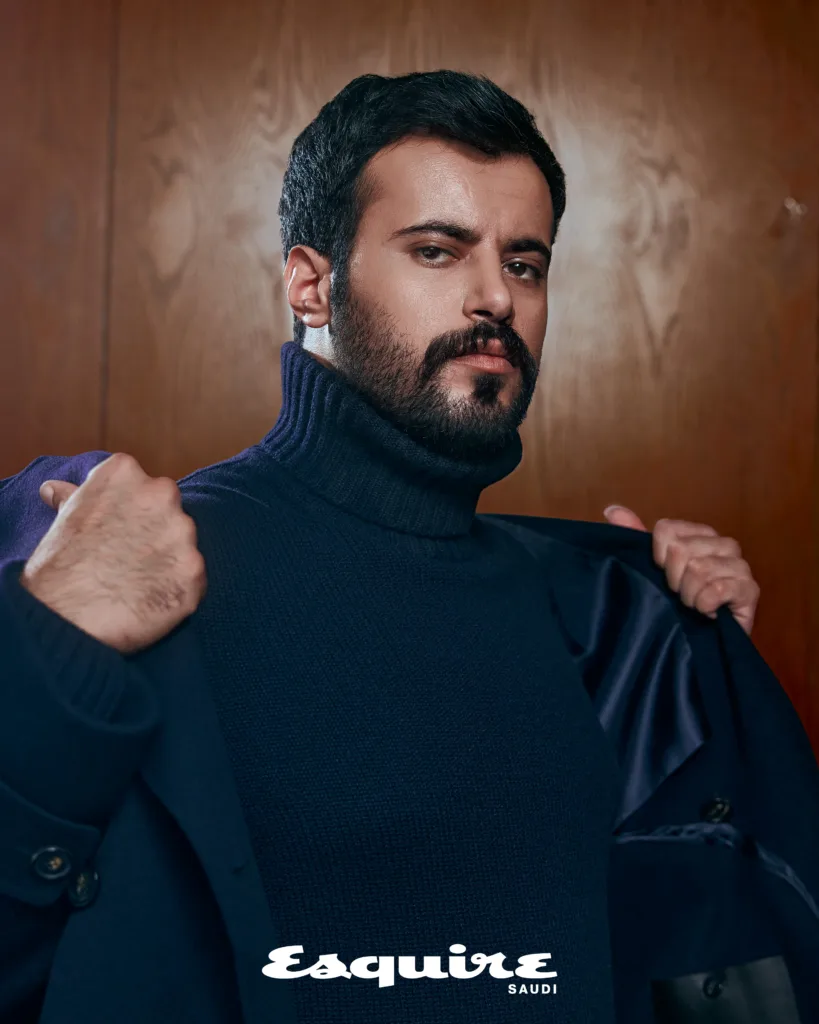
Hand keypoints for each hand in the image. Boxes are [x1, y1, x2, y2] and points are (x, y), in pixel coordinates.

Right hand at [19, 452, 206, 653]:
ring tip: (136, 583)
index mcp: (124, 473)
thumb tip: (55, 488)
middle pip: (168, 509)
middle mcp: (160, 494)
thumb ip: (71, 498)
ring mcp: (182, 534)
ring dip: (169, 561)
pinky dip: (177, 590)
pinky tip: (150, 601)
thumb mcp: (62, 523)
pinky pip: (193, 579)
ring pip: (183, 543)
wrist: (63, 621)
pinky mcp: (196, 572)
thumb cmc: (57, 570)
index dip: (128, 511)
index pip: (139, 484)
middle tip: (127, 558)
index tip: (114, 531)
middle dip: (154, 531)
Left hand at [602, 505, 759, 635]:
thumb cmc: (679, 604)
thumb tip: (612, 510)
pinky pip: (717, 589)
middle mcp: (724, 544)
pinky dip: (704, 605)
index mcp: (700, 534)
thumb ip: (635, 536)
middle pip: (681, 550)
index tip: (663, 575)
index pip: (667, 529)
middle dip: (673, 581)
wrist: (705, 643)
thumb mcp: (652, 569)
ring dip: (689, 596)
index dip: (657, 558)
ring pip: (698, 569)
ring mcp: (740, 566)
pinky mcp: (750, 589)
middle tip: (681, 595)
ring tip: (695, 605)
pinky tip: (708, 612)